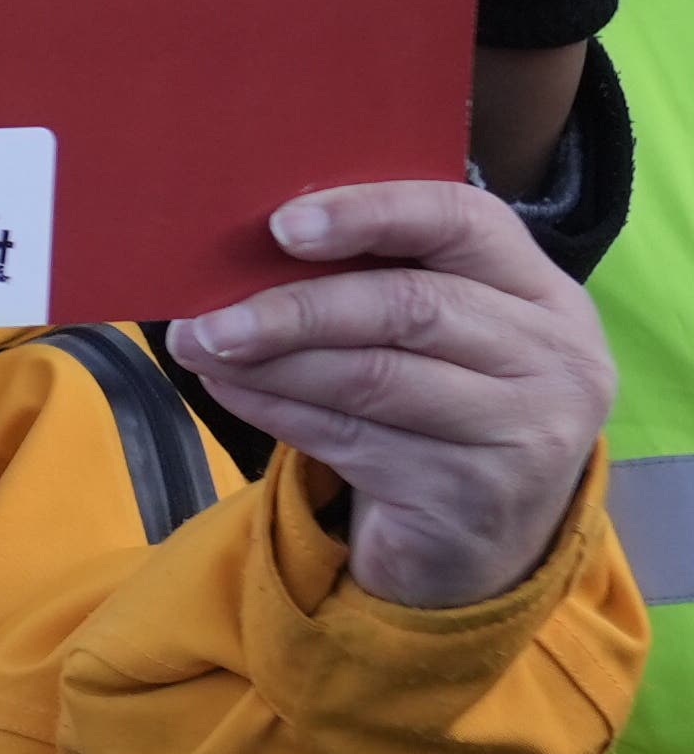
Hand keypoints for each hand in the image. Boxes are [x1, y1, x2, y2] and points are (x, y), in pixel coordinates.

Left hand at [170, 180, 615, 607]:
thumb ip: (376, 277)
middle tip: (205, 314)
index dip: (371, 213)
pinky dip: (276, 408)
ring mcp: (524, 433)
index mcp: (544, 294)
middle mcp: (555, 360)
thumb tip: (245, 244)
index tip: (281, 225)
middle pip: (409, 306)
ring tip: (198, 347)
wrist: (475, 540)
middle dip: (294, 307)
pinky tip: (230, 389)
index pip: (465, 222)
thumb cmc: (437, 405)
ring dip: (269, 360)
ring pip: (372, 376)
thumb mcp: (435, 334)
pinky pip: (351, 438)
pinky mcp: (472, 494)